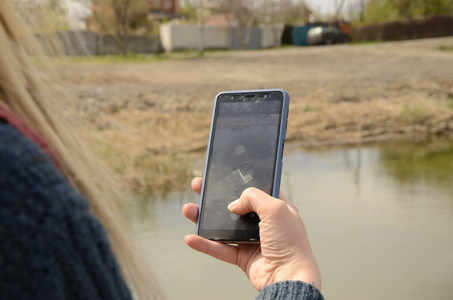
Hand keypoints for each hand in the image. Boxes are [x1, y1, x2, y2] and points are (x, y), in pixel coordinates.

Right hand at [182, 177, 320, 290]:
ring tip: (188, 209)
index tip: (223, 176)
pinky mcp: (243, 257)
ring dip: (204, 219)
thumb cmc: (290, 243)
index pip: (255, 191)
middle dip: (214, 197)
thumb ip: (253, 197)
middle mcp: (264, 223)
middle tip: (198, 186)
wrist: (289, 278)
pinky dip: (205, 244)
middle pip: (234, 207)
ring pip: (223, 227)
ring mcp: (252, 240)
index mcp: (276, 209)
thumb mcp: (276, 208)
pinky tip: (191, 238)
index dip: (239, 183)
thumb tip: (233, 205)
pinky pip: (219, 249)